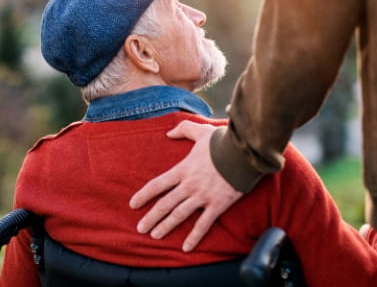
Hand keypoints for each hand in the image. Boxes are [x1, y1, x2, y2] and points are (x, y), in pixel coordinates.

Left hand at [129, 120, 242, 251]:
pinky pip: (203, 224)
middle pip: (164, 204)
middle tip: (140, 228)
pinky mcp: (217, 205)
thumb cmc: (222, 141)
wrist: (243, 152)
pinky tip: (186, 248)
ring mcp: (202, 196)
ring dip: (165, 227)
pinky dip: (194, 237)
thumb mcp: (200, 130)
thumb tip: (169, 132)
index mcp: (182, 169)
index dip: (143, 195)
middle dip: (150, 217)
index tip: (133, 204)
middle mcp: (189, 185)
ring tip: (155, 236)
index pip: (157, 185)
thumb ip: (183, 129)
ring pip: (179, 215)